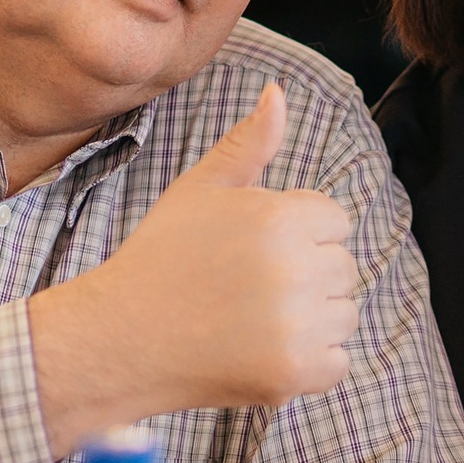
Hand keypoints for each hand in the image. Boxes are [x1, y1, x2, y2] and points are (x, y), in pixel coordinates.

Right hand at [32, 83, 358, 452]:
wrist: (118, 339)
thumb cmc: (160, 259)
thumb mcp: (200, 190)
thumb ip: (249, 142)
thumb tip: (278, 91)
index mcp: (281, 215)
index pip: (335, 221)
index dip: (298, 236)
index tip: (252, 254)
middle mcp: (297, 265)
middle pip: (345, 268)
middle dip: (307, 278)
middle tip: (245, 292)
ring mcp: (299, 322)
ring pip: (345, 315)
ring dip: (312, 322)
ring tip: (251, 322)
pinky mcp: (296, 371)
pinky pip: (338, 363)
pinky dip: (310, 365)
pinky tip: (261, 353)